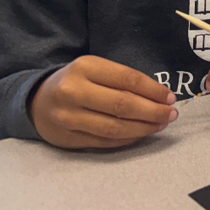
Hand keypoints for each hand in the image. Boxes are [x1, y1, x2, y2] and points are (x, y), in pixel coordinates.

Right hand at [30, 55, 177, 148]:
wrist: (37, 100)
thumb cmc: (77, 81)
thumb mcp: (96, 69)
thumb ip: (124, 80)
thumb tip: (161, 97)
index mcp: (85, 67)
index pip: (129, 80)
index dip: (154, 91)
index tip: (171, 98)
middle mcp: (73, 91)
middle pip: (123, 105)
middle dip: (153, 112)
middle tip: (171, 114)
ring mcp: (68, 116)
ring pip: (115, 127)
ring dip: (143, 128)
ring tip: (160, 125)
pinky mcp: (67, 137)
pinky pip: (105, 142)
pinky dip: (128, 139)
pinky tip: (141, 133)